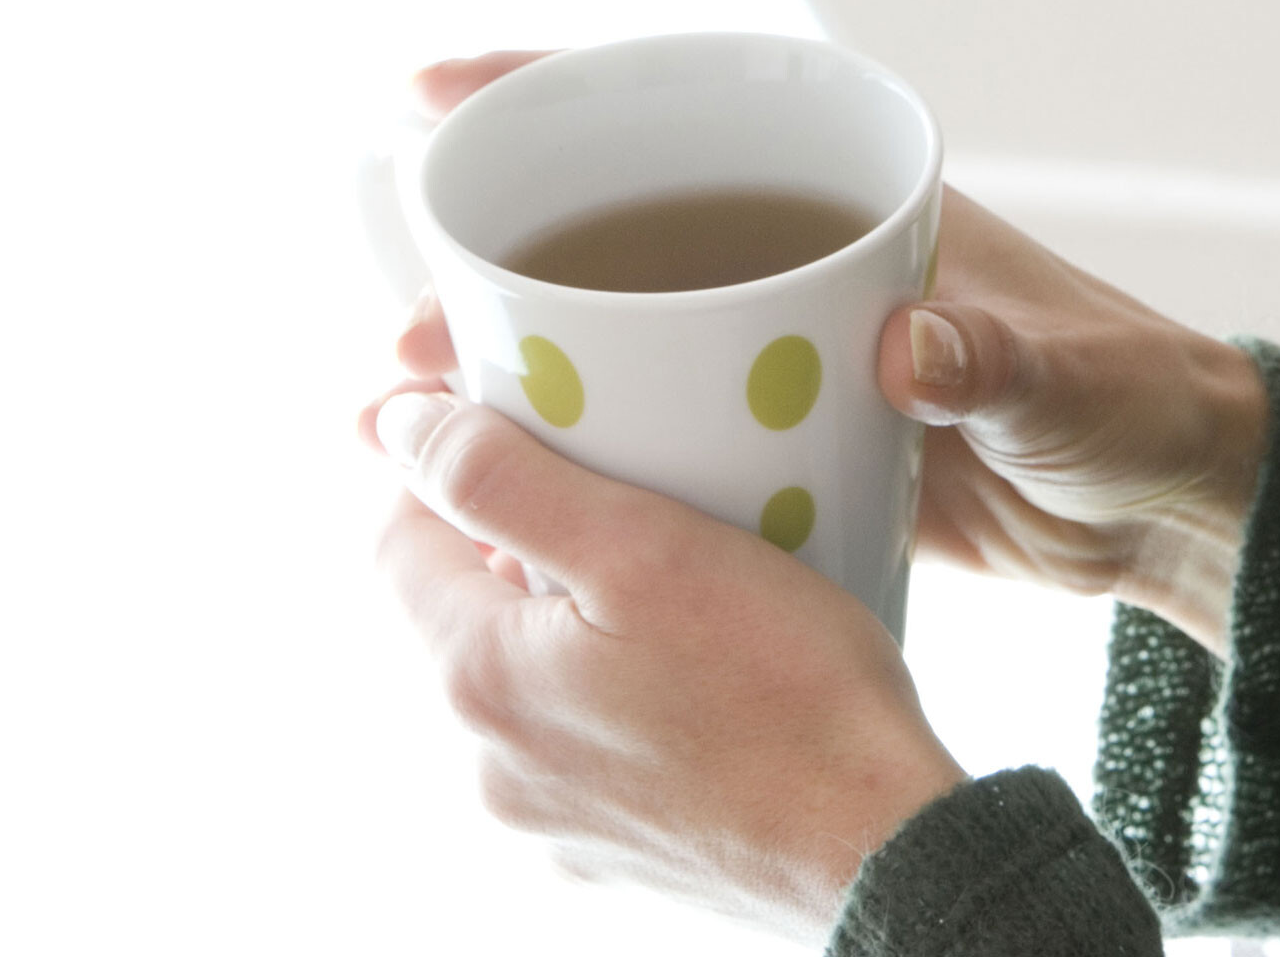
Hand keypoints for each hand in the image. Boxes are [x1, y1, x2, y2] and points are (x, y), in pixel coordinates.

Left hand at [357, 385, 967, 938]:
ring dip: (571, 620)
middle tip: (620, 493)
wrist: (882, 846)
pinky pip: (585, 742)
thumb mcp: (640, 544)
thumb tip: (398, 429)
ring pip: (527, 678)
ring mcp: (550, 822)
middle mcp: (491, 766)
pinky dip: (617, 693)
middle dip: (518, 544)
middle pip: (463, 612)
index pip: (397, 540)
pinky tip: (696, 670)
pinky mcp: (613, 851)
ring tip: (670, 579)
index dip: (443, 467)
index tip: (516, 429)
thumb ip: (502, 480)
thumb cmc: (783, 691)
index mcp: (479, 680)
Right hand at [400, 50, 1270, 654]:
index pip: (678, 110)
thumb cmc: (1131, 401)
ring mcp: (777, 351)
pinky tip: (515, 491)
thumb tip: (913, 347)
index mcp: (849, 195)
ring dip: (524, 369)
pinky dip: (589, 452)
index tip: (432, 91)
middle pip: (614, 231)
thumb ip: (997, 358)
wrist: (1168, 504)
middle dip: (502, 261)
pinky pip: (662, 431)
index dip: (547, 89)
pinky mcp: (782, 442)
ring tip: (424, 410)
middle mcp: (793, 257)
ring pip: (620, 338)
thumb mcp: (1067, 379)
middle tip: (413, 324)